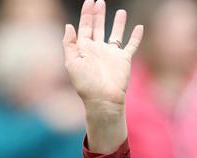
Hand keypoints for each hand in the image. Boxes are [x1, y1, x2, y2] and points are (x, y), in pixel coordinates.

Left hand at [63, 0, 143, 152]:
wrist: (102, 98)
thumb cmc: (85, 83)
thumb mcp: (72, 63)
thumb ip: (69, 44)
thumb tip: (69, 25)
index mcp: (84, 49)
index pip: (85, 27)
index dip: (86, 14)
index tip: (89, 1)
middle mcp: (97, 50)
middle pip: (98, 27)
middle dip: (98, 14)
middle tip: (99, 1)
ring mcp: (111, 54)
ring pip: (115, 34)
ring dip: (117, 23)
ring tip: (120, 11)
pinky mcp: (124, 59)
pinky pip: (131, 45)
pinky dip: (136, 36)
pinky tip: (138, 27)